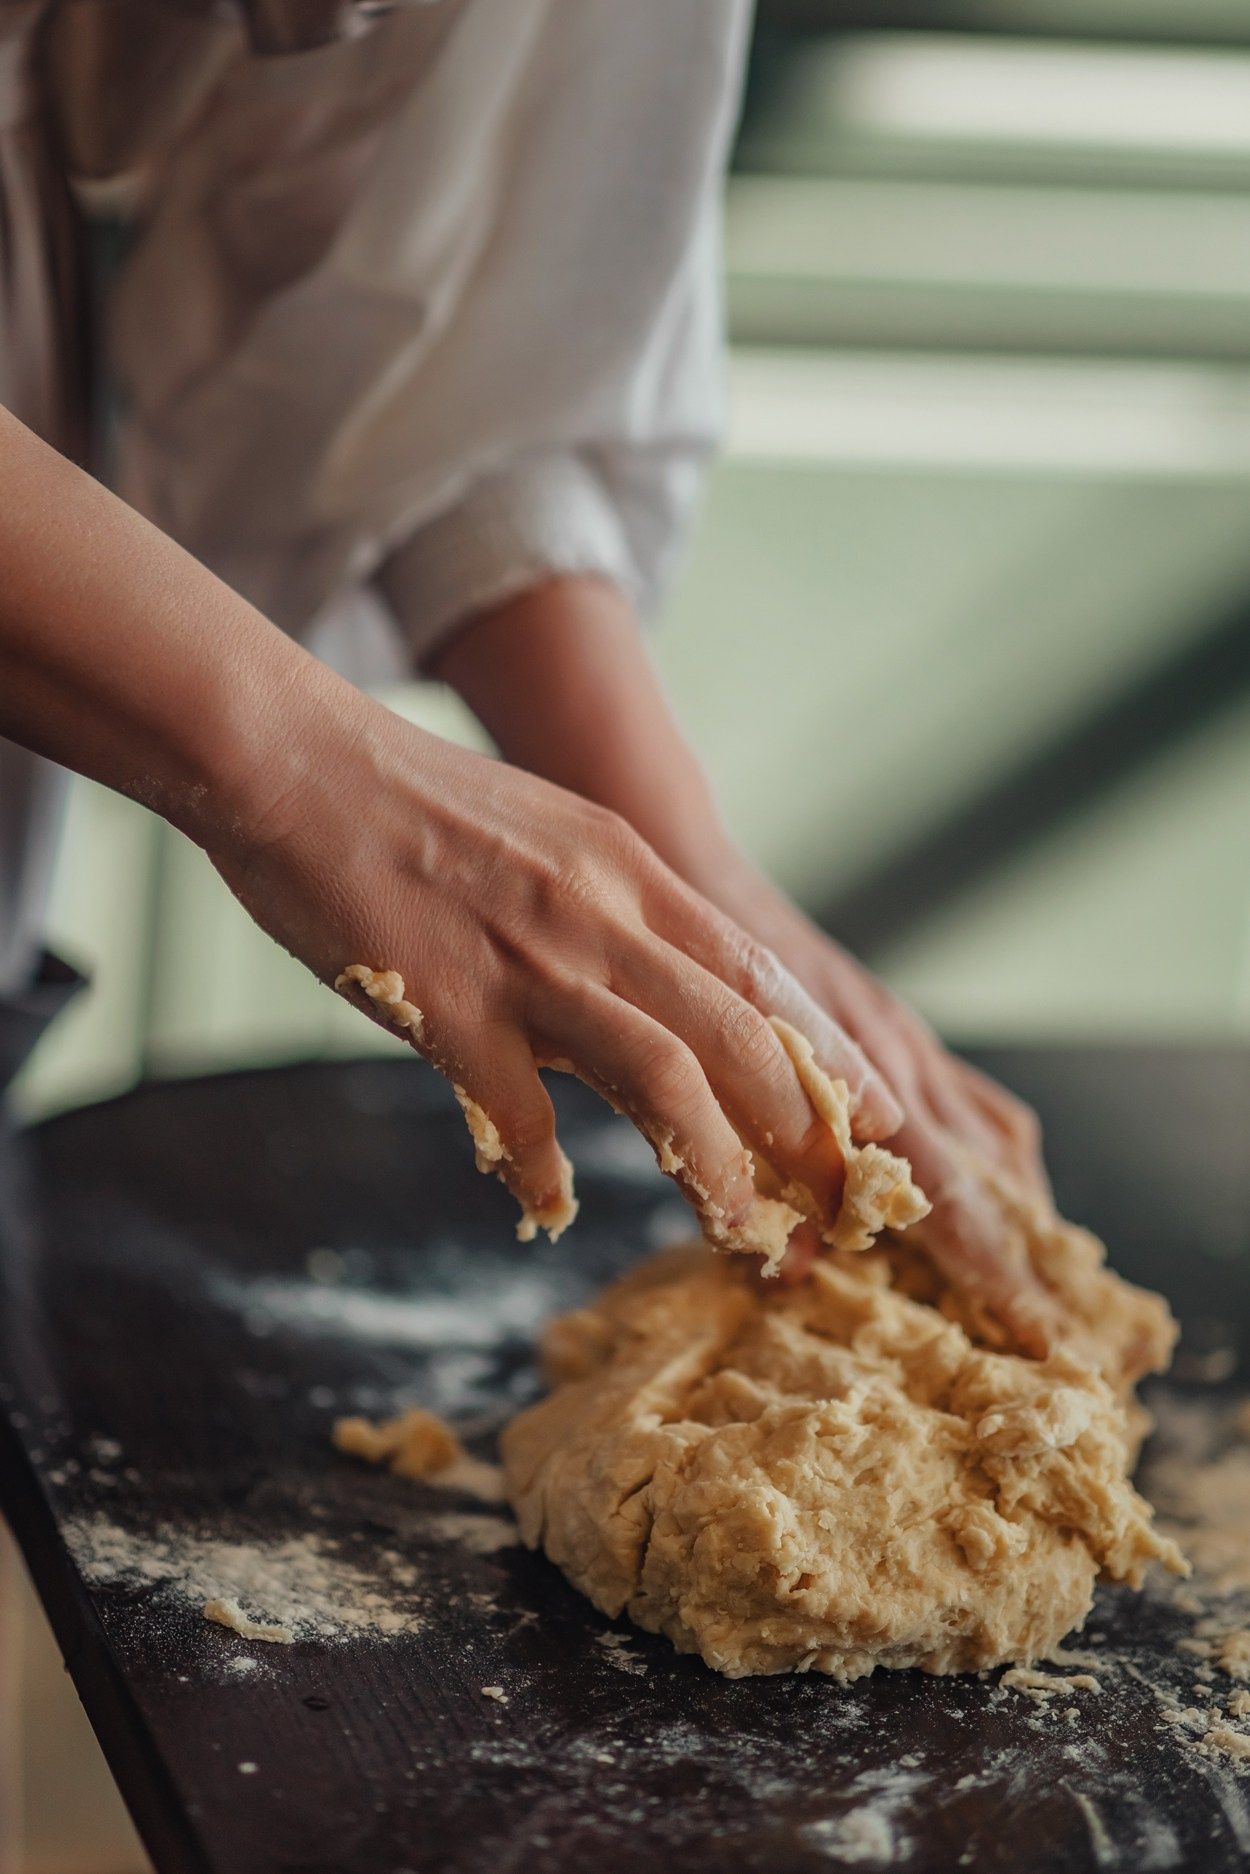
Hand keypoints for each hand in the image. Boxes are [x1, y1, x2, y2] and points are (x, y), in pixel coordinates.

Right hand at [210, 681, 902, 1246]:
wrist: (300, 763)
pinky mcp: (449, 1003)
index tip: (871, 1112)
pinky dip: (542, 1168)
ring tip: (738, 1229)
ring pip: (663, 1072)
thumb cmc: (416, 803)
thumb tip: (648, 985)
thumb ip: (609, 906)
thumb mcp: (550, 836)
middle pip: (739, 1030)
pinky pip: (518, 1108)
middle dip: (801, 1125)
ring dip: (712, 1163)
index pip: (759, 971)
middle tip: (832, 1196)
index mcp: (629, 868)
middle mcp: (602, 912)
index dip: (824, 1051)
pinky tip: (545, 1204)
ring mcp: (529, 959)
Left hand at [707, 851, 1058, 1349]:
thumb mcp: (712, 1082)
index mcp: (867, 1077)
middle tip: (1053, 1322)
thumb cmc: (690, 976)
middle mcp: (903, 1057)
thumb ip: (756, 1171)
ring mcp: (904, 1036)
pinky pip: (970, 1096)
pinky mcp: (892, 1021)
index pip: (950, 1196)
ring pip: (994, 1131)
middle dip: (1028, 1248)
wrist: (691, 871)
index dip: (992, 1268)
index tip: (1034, 1331)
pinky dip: (993, 1152)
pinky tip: (990, 1184)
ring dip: (1017, 1203)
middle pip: (992, 1169)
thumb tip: (789, 1261)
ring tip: (1032, 1271)